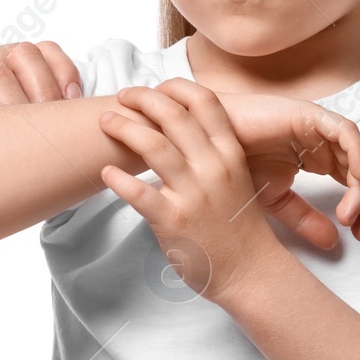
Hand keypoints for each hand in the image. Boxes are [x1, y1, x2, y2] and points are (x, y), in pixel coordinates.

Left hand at [97, 81, 359, 303]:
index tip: (154, 87)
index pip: (203, 102)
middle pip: (172, 115)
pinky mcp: (173, 221)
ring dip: (124, 128)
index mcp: (230, 153)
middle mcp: (213, 167)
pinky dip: (118, 179)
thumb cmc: (239, 225)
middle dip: (141, 99)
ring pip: (154, 146)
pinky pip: (139, 194)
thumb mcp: (237, 178)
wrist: (253, 272)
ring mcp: (193, 194)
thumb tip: (181, 125)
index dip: (174, 87)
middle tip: (122, 97)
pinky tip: (106, 171)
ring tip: (106, 121)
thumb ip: (213, 152)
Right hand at [218, 92, 359, 246]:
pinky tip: (354, 182)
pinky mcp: (312, 115)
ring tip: (350, 217)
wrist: (203, 142)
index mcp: (319, 158)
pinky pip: (347, 132)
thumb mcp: (274, 201)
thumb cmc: (233, 165)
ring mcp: (320, 127)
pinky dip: (356, 155)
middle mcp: (325, 142)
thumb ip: (304, 219)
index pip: (359, 179)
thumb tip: (334, 243)